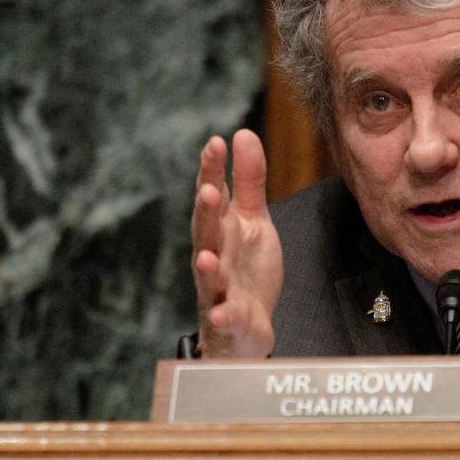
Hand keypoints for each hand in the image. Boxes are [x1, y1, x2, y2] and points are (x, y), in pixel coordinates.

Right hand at [191, 129, 282, 357]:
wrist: (245, 326)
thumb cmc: (245, 268)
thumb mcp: (254, 219)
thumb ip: (250, 180)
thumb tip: (243, 133)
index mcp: (219, 228)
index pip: (212, 195)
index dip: (212, 170)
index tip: (216, 143)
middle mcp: (213, 255)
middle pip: (206, 232)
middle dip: (206, 213)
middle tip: (209, 190)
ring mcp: (218, 288)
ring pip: (208, 276)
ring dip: (206, 266)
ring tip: (205, 257)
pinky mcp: (230, 318)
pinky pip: (224, 317)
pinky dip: (222, 313)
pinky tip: (220, 310)